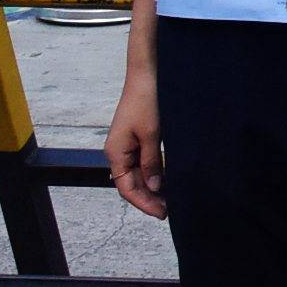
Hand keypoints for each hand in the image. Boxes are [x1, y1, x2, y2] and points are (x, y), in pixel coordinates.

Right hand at [104, 66, 166, 219]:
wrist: (148, 74)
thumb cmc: (147, 100)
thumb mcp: (151, 134)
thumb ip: (151, 162)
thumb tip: (153, 186)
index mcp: (116, 153)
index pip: (126, 188)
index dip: (143, 203)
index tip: (161, 213)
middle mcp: (118, 151)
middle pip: (131, 183)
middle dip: (149, 198)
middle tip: (169, 210)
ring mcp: (128, 145)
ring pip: (138, 174)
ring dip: (152, 187)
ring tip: (170, 198)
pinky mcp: (138, 137)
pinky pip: (143, 162)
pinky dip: (154, 172)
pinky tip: (166, 179)